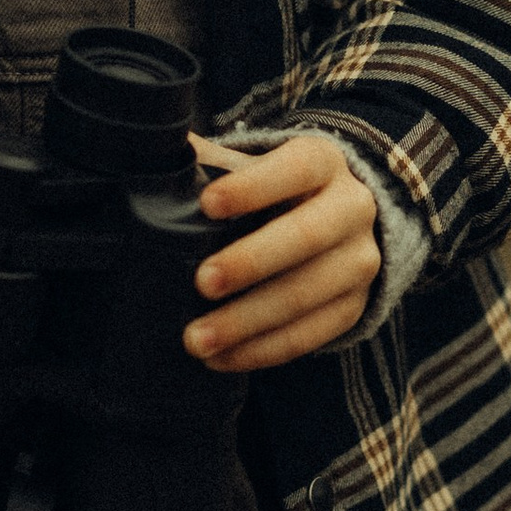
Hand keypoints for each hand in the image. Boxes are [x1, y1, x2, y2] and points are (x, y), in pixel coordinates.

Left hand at [186, 133, 381, 374]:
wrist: (337, 223)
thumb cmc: (274, 191)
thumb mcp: (252, 166)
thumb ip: (208, 161)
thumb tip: (149, 152)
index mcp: (323, 162)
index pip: (294, 168)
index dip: (252, 188)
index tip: (207, 204)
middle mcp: (352, 208)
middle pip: (306, 236)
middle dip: (251, 262)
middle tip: (201, 283)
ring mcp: (360, 261)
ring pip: (308, 294)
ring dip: (249, 321)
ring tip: (197, 339)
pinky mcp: (355, 306)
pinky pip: (312, 335)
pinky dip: (263, 351)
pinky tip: (221, 358)